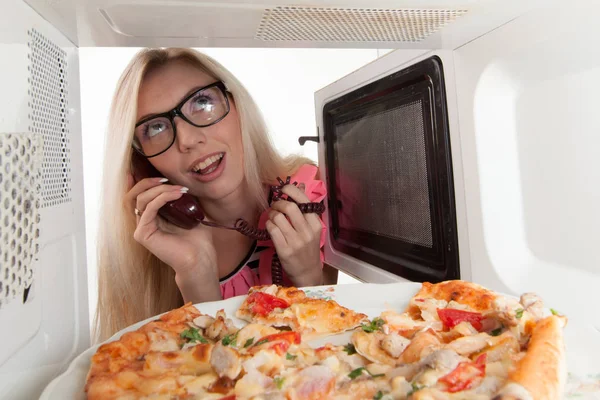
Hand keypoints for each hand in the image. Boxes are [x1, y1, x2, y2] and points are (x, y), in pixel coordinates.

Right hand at [124, 174, 220, 301]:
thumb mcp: (190, 210)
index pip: (140, 194)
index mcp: (153, 216)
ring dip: (160, 189)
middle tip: (166, 179)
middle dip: (149, 182)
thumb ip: (182, 197)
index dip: (143, 181)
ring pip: (141, 199)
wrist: (200, 257)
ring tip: (178, 189)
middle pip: (136, 194)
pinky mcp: (143, 234)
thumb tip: (181, 179)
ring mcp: (141, 228)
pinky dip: (161, 198)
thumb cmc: (198, 237)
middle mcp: (144, 221)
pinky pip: (148, 209)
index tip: (160, 173)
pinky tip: (176, 194)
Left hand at [265, 183, 322, 286]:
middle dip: (278, 202)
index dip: (290, 190)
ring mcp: (295, 241)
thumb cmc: (308, 247)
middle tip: (275, 205)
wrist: (307, 272)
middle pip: (289, 207)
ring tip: (272, 216)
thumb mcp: (311, 227)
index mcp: (315, 223)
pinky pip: (272, 229)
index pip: (303, 200)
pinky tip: (270, 226)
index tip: (283, 190)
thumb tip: (300, 185)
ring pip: (278, 217)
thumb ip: (305, 207)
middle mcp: (307, 231)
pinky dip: (268, 224)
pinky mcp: (284, 250)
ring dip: (271, 213)